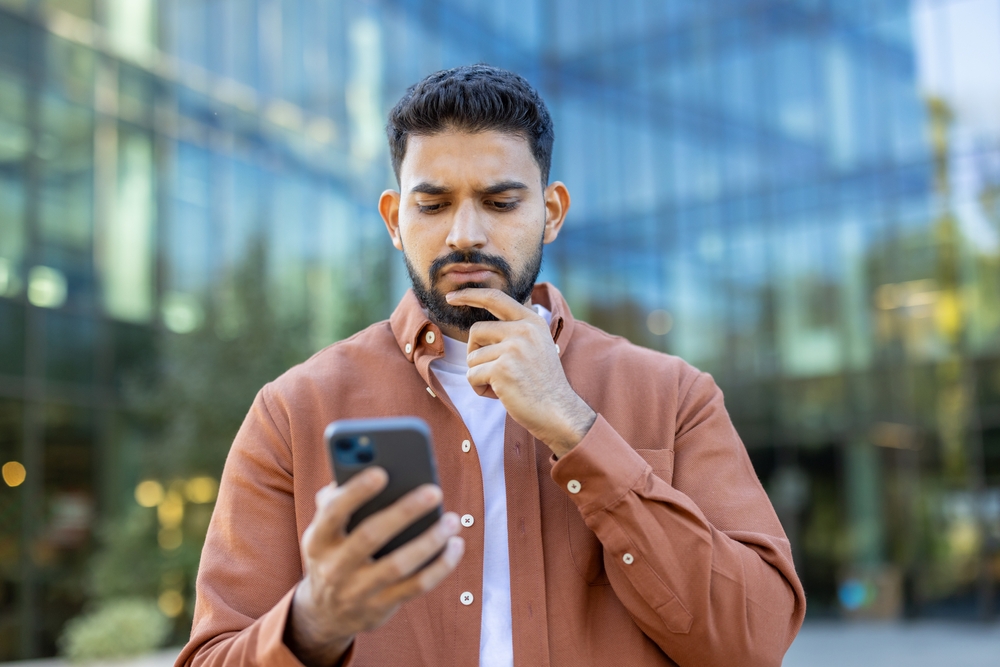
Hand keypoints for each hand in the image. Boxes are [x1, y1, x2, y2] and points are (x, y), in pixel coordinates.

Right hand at [286, 468, 463, 666]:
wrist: (325, 613)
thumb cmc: (333, 553)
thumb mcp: (323, 530)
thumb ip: (336, 500)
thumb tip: (363, 466)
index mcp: (318, 540)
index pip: (333, 512)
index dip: (355, 492)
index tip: (381, 472)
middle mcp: (334, 567)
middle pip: (371, 536)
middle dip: (404, 512)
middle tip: (434, 491)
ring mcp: (358, 591)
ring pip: (399, 565)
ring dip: (430, 540)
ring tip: (452, 520)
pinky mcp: (381, 607)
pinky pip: (417, 586)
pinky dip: (440, 566)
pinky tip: (455, 545)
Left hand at [446, 288, 596, 456]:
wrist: (558, 412)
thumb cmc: (543, 384)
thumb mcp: (537, 346)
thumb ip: (516, 331)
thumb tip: (483, 325)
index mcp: (531, 322)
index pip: (495, 298)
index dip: (470, 295)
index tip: (451, 297)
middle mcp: (523, 330)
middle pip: (476, 331)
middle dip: (475, 353)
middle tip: (492, 371)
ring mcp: (513, 348)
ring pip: (472, 358)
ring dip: (480, 375)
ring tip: (503, 385)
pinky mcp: (502, 369)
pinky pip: (472, 376)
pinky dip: (479, 388)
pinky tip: (500, 395)